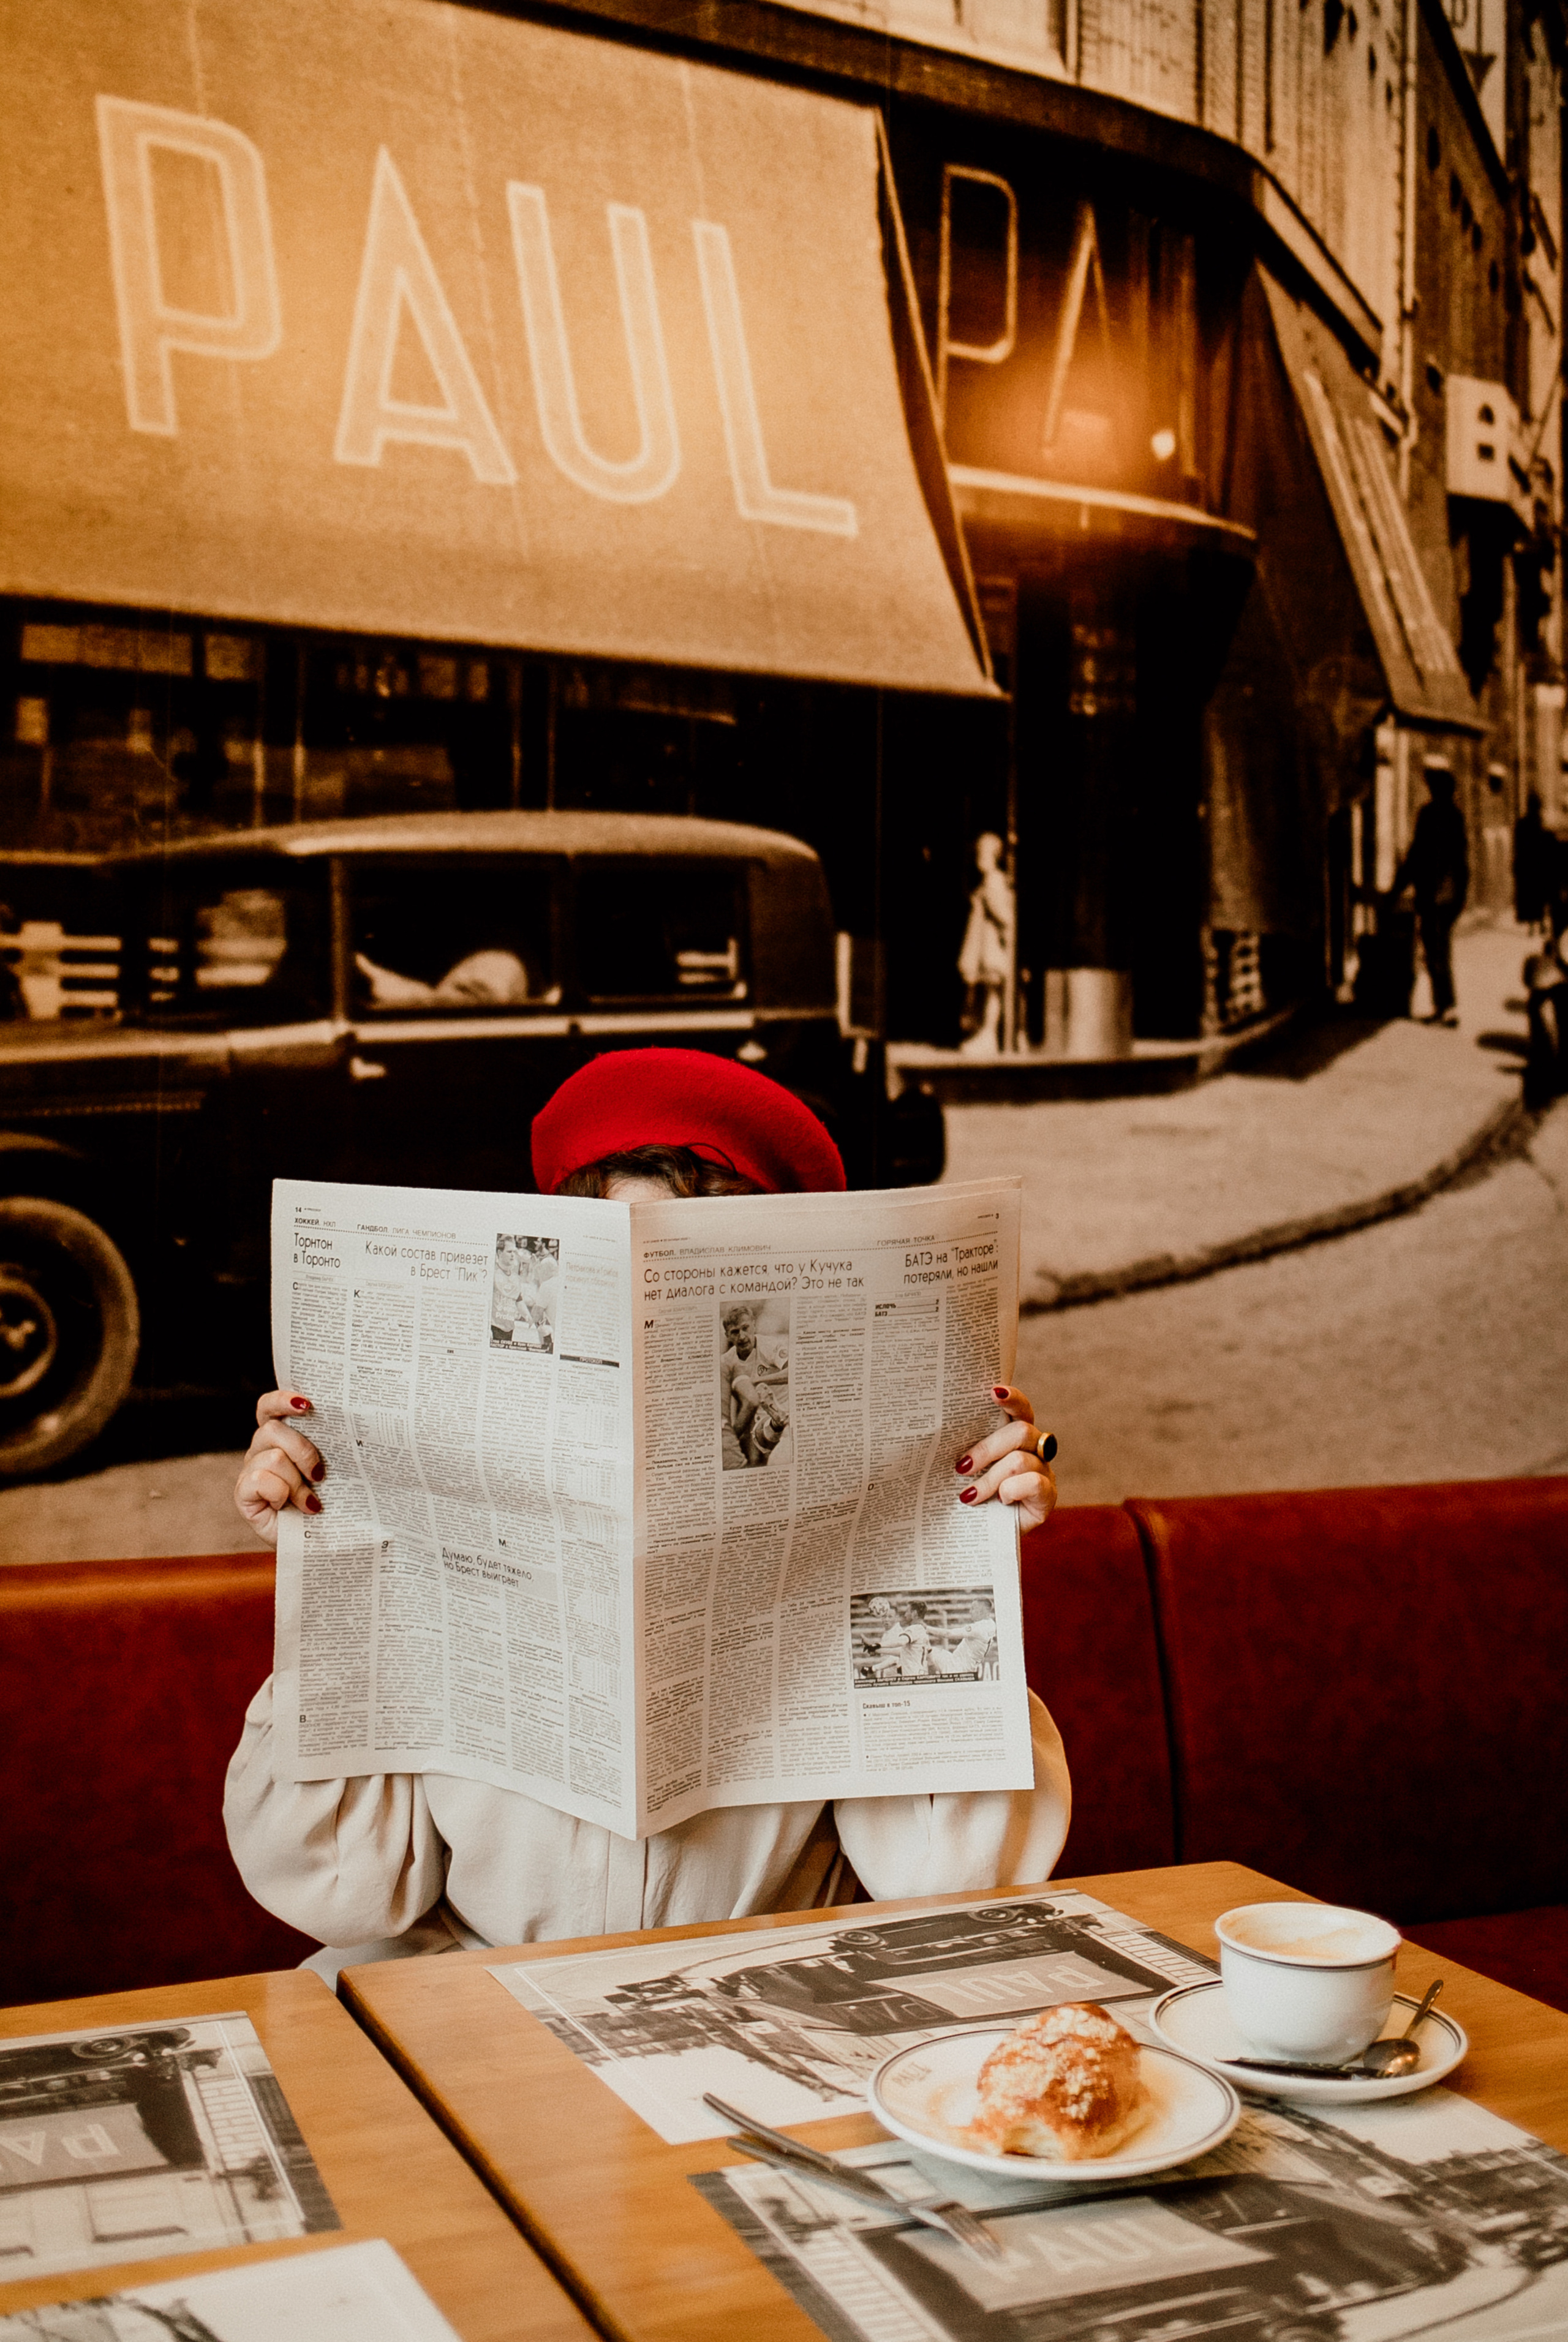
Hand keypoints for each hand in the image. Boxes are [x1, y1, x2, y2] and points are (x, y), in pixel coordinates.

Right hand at [235, 1390, 323, 1544]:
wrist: (320, 1540)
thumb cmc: (329, 1500)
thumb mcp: (334, 1468)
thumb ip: (332, 1444)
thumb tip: (355, 1424)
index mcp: (281, 1435)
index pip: (269, 1406)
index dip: (282, 1400)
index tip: (307, 1404)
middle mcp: (261, 1448)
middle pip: (273, 1430)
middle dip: (303, 1451)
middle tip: (319, 1475)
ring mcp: (250, 1470)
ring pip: (273, 1458)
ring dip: (297, 1483)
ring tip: (310, 1502)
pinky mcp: (243, 1493)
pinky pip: (260, 1480)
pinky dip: (282, 1494)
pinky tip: (293, 1508)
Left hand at [955, 1385, 1057, 1531]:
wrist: (977, 1534)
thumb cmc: (969, 1495)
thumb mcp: (964, 1468)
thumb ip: (963, 1448)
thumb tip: (937, 1429)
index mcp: (1014, 1435)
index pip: (1020, 1408)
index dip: (1012, 1398)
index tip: (992, 1392)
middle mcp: (1033, 1449)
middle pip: (1020, 1431)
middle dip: (986, 1449)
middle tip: (961, 1468)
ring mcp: (1044, 1471)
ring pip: (1020, 1460)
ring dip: (989, 1479)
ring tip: (969, 1496)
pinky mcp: (1048, 1496)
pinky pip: (1034, 1483)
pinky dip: (1011, 1491)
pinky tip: (999, 1501)